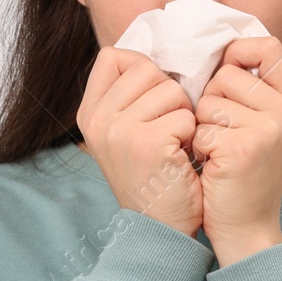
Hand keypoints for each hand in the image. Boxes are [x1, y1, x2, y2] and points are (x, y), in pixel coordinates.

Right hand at [77, 46, 203, 236]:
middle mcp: (96, 119)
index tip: (153, 101)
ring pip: (171, 90)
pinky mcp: (146, 143)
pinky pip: (186, 115)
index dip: (143, 70)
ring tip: (175, 145)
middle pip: (146, 68)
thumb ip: (131, 96)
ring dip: (184, 116)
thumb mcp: (127, 133)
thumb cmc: (155, 176)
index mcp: (89, 113)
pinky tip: (182, 159)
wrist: (162, 229)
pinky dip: (192, 136)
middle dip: (169, 94)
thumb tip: (158, 51)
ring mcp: (118, 130)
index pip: (114, 56)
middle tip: (169, 129)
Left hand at [191, 35, 281, 266]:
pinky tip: (213, 166)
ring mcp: (269, 130)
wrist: (246, 228)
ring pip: (209, 101)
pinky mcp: (243, 148)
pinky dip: (198, 148)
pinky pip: (201, 128)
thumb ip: (252, 90)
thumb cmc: (242, 175)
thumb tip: (220, 50)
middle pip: (227, 74)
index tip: (224, 75)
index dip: (238, 53)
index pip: (268, 46)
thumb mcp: (262, 126)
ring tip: (218, 151)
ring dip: (202, 127)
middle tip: (223, 134)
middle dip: (211, 101)